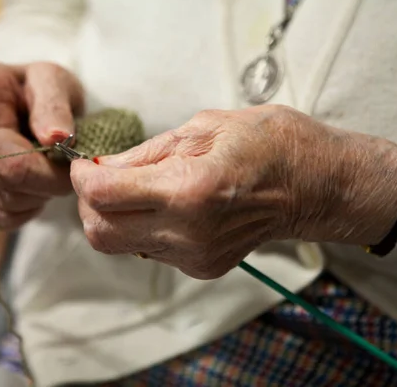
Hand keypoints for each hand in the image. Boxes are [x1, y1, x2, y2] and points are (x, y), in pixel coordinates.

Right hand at [0, 61, 83, 228]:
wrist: (42, 108)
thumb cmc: (41, 88)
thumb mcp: (52, 79)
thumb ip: (54, 102)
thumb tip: (55, 138)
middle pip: (6, 170)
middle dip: (48, 169)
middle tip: (70, 155)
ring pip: (12, 200)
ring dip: (46, 187)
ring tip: (52, 162)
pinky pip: (10, 218)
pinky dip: (35, 205)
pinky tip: (40, 182)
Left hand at [70, 105, 396, 278]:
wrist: (315, 184)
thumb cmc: (268, 143)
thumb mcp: (203, 128)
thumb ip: (144, 155)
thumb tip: (100, 169)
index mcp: (189, 190)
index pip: (102, 195)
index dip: (81, 177)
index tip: (84, 163)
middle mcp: (188, 234)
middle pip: (100, 233)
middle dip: (87, 204)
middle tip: (100, 177)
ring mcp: (195, 258)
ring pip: (121, 245)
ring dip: (114, 216)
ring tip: (137, 187)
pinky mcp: (202, 268)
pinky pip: (149, 251)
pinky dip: (142, 227)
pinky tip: (165, 205)